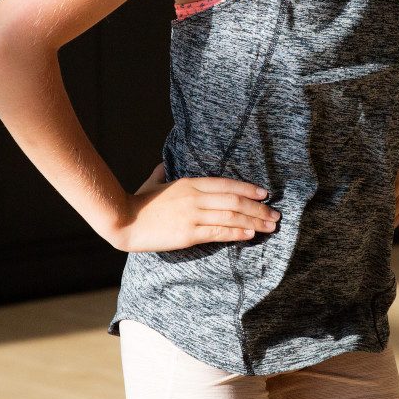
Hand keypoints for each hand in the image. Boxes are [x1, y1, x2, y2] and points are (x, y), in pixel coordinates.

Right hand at [112, 171, 277, 252]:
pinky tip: (250, 234)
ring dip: (254, 222)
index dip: (248, 189)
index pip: (227, 184)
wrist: (124, 221)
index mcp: (189, 183)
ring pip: (231, 217)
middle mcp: (195, 197)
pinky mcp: (189, 233)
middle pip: (235, 201)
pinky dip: (237, 233)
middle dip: (258, 208)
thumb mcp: (152, 182)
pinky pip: (218, 232)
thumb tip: (163, 163)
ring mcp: (193, 215)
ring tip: (269, 226)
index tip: (265, 194)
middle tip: (274, 214)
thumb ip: (161, 172)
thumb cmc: (138, 202)